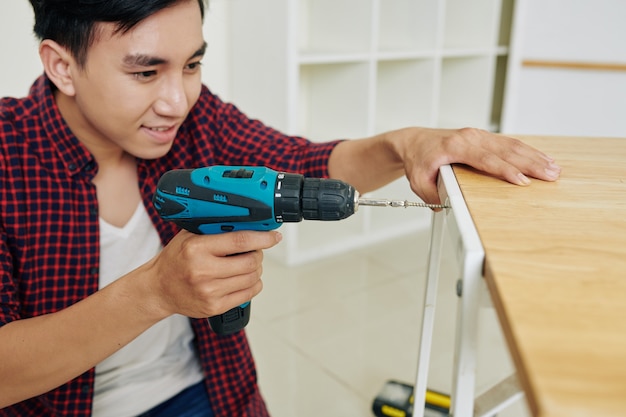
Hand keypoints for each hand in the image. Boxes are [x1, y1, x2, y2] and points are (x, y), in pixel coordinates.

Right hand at [146, 230, 281, 318]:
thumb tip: (246, 222)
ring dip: (256, 270)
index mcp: (197, 249)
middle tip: (254, 251)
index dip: (262, 238)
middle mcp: (203, 271)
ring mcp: (209, 292)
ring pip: (252, 278)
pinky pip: (248, 294)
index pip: (239, 241)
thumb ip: (214, 229)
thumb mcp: (189, 237)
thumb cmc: (175, 260)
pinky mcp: (214, 307)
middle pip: (250, 262)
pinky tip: (244, 279)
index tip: (273, 236)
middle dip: (258, 255)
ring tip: (246, 265)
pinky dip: (253, 285)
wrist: (157, 289)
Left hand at [395, 127, 561, 203]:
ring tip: (553, 168)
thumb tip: (446, 207)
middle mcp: (470, 138)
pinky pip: (508, 143)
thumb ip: (431, 195)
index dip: (506, 171)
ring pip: (511, 145)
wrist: (414, 141)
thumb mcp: (418, 180)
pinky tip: (541, 158)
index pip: (486, 160)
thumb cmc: (418, 159)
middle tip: (551, 175)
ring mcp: (478, 136)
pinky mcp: (483, 138)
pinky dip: (527, 151)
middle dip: (530, 163)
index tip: (522, 181)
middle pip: (506, 151)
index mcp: (456, 146)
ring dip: (534, 156)